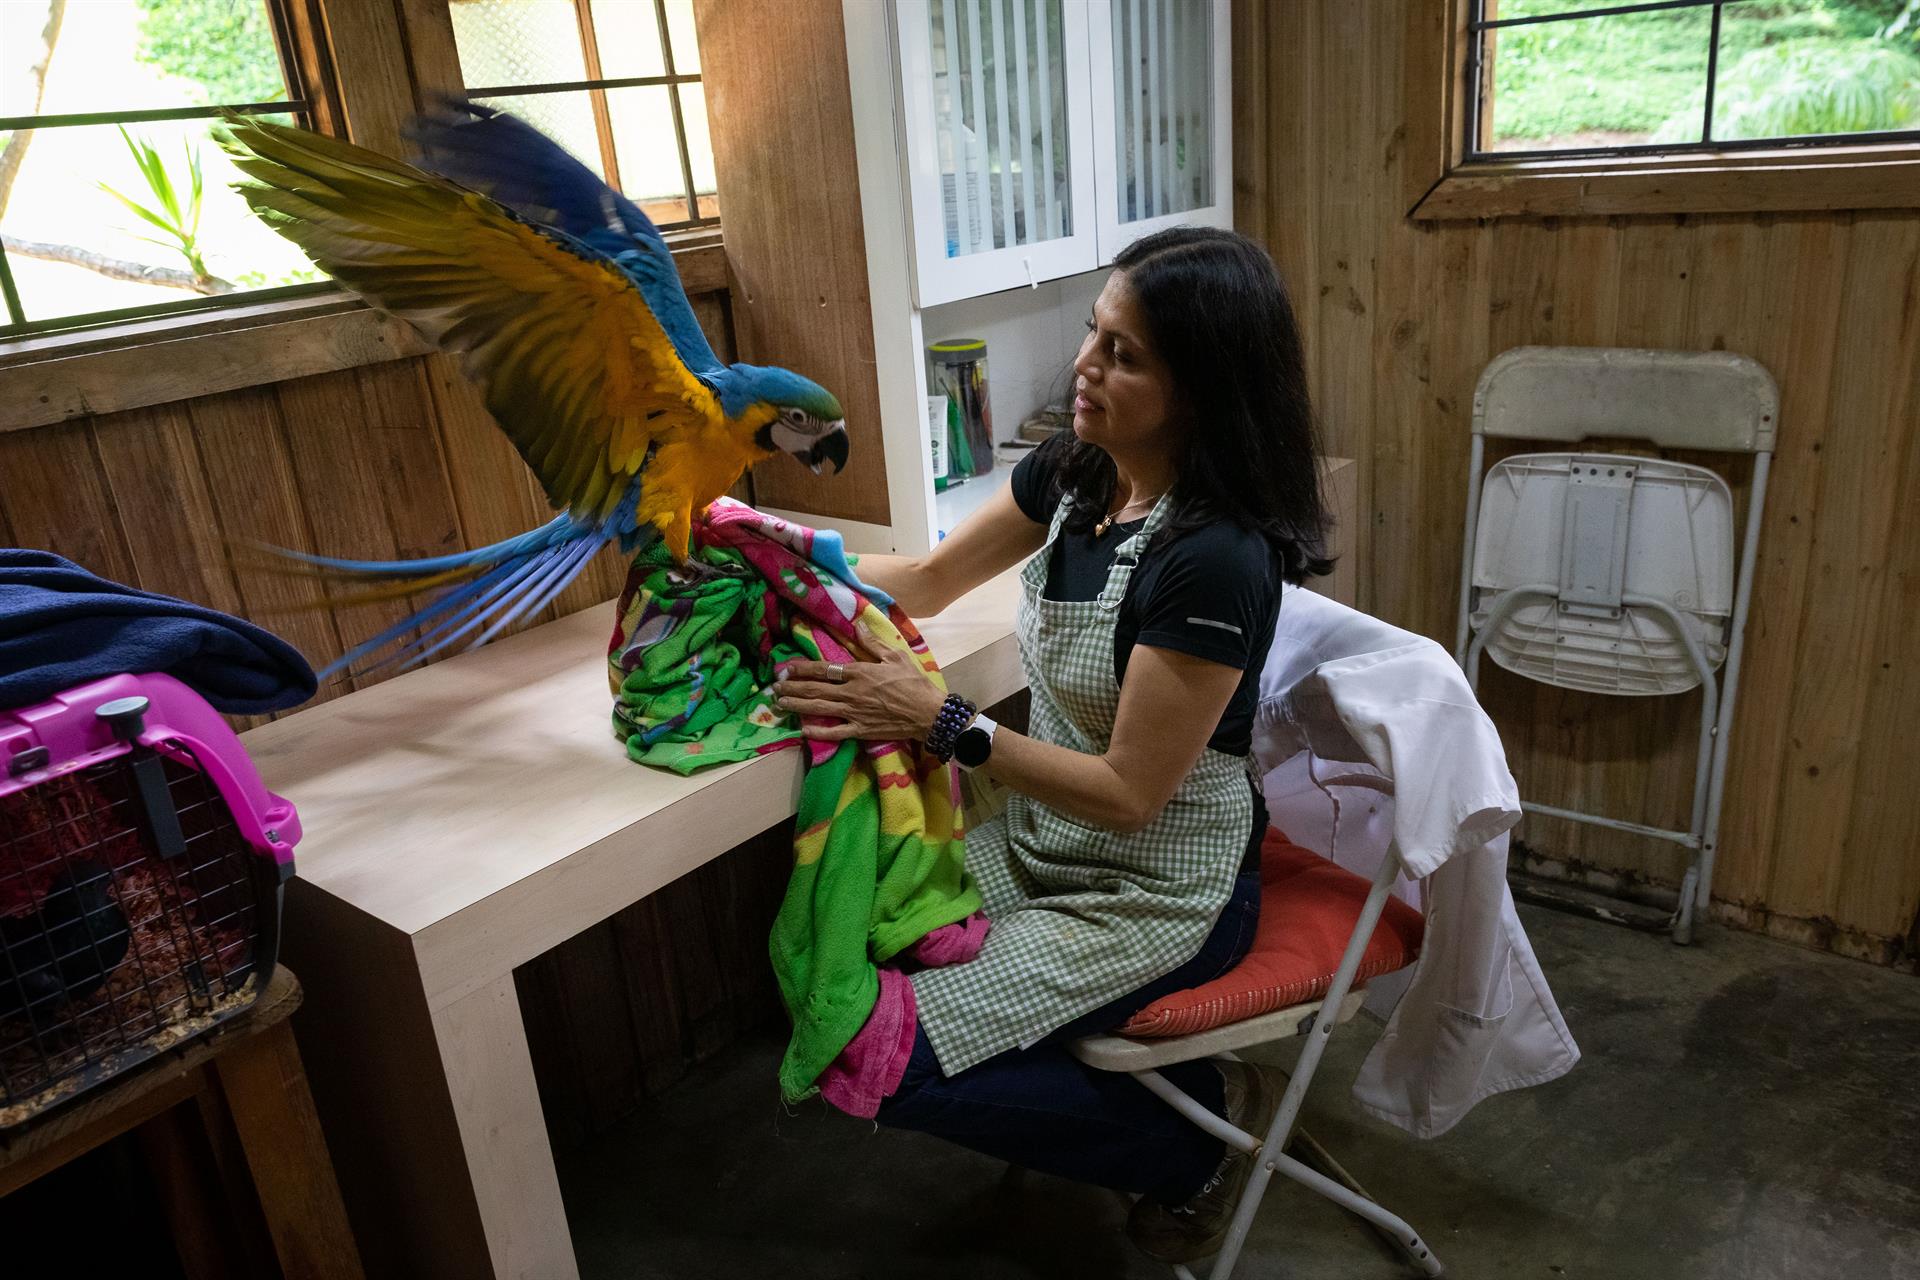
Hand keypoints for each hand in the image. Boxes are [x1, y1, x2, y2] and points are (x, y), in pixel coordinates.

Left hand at [775, 621, 948, 742]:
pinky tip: (803, 730)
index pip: (825, 669)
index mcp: (860, 673)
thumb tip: (857, 625)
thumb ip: (873, 643)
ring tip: (780, 703)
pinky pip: (834, 732)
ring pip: (819, 709)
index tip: (787, 667)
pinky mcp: (860, 730)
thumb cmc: (913, 682)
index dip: (804, 668)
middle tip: (774, 686)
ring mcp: (854, 713)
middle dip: (793, 687)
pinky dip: (818, 731)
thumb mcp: (895, 656)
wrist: (928, 713)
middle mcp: (852, 693)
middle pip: (816, 689)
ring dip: (797, 705)